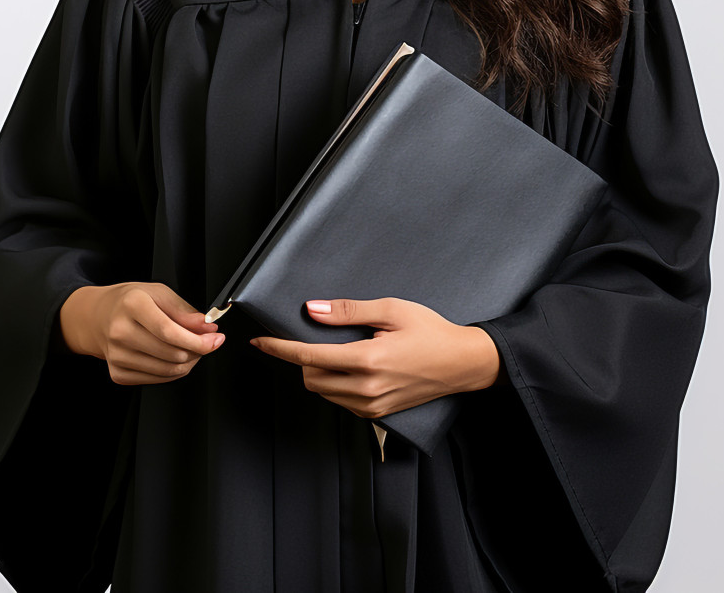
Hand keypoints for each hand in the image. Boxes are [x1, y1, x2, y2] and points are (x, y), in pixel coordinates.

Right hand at [58, 282, 225, 385]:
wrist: (98, 317)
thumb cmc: (130, 302)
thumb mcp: (159, 293)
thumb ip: (184, 311)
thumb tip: (207, 326)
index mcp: (132, 306)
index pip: (169, 332)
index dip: (198, 340)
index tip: (216, 339)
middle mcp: (120, 332)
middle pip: (171, 353)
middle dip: (198, 350)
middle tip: (207, 341)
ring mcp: (117, 356)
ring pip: (167, 369)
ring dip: (189, 362)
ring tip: (193, 348)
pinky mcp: (118, 373)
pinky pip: (157, 379)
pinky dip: (174, 371)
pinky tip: (176, 357)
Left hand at [249, 297, 504, 420]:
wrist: (463, 364)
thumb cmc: (432, 332)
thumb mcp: (392, 309)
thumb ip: (349, 310)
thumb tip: (312, 310)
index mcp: (367, 360)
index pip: (309, 356)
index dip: (280, 348)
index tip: (260, 341)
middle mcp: (366, 388)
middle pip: (310, 377)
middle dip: (303, 358)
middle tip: (317, 337)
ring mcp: (371, 406)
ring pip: (323, 392)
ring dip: (318, 372)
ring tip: (340, 350)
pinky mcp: (378, 414)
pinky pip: (341, 401)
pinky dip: (335, 384)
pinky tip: (352, 367)